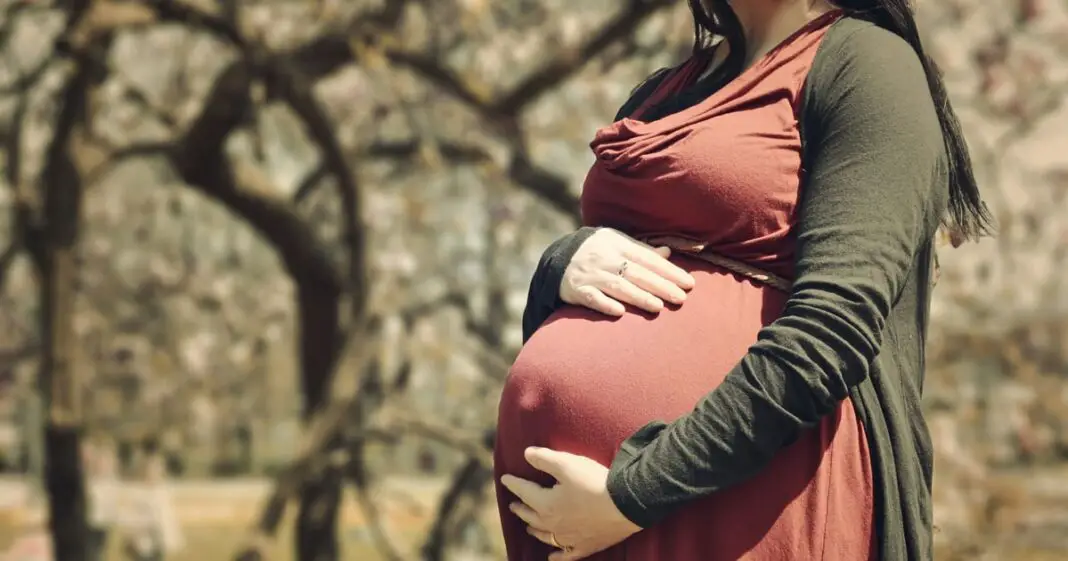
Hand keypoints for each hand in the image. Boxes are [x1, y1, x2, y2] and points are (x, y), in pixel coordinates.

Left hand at [500, 447, 640, 560]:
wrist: (625, 505)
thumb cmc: (594, 482)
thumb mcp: (567, 464)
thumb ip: (544, 459)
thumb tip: (526, 454)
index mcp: (546, 504)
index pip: (524, 491)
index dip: (513, 484)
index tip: (505, 479)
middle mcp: (553, 524)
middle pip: (531, 515)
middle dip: (520, 508)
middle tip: (513, 504)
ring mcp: (569, 538)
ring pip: (545, 536)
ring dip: (534, 529)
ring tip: (528, 526)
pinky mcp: (585, 546)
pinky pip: (566, 555)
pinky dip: (557, 556)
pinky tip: (551, 557)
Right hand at [561, 228, 695, 315]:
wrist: (557, 258)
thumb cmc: (596, 251)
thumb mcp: (616, 243)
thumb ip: (641, 250)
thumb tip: (668, 252)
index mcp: (617, 244)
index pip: (648, 258)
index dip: (669, 271)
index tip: (688, 283)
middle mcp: (604, 258)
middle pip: (636, 273)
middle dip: (660, 286)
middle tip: (681, 298)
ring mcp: (590, 274)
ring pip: (617, 286)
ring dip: (638, 297)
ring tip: (659, 307)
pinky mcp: (576, 290)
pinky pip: (591, 298)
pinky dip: (605, 304)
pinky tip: (620, 312)